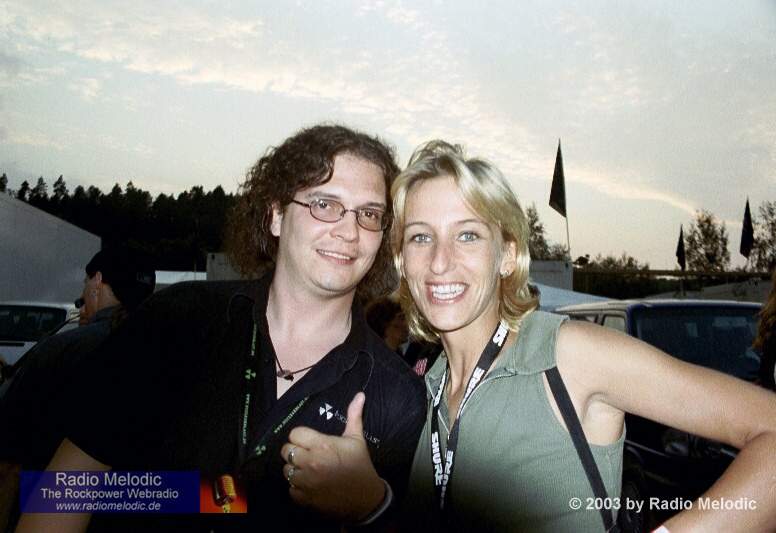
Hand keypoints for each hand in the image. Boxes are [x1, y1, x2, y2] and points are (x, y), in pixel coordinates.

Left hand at [280, 392, 385, 521]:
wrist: (366, 498)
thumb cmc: (360, 465)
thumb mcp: (357, 439)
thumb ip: (354, 415)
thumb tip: (360, 394)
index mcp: (322, 445)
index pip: (295, 433)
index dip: (301, 437)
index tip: (310, 441)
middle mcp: (311, 462)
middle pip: (287, 451)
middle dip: (296, 451)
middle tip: (308, 455)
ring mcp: (306, 482)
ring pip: (286, 470)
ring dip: (295, 470)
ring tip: (308, 470)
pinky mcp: (305, 498)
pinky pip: (290, 489)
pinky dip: (297, 488)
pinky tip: (309, 485)